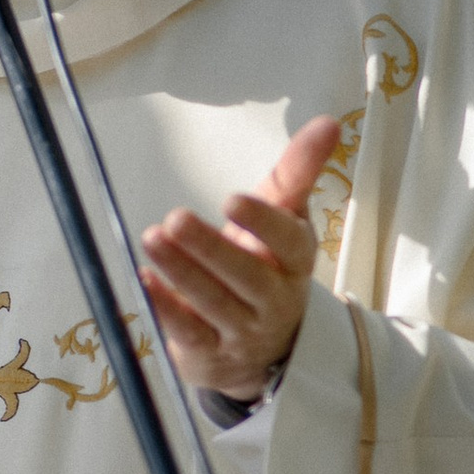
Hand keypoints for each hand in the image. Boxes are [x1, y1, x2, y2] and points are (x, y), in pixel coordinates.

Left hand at [140, 112, 339, 407]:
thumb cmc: (268, 263)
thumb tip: (329, 121)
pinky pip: (187, 332)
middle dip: (210, 249)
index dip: (263, 223)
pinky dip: (164, 307)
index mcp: (295, 261)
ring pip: (213, 303)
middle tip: (174, 218)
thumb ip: (299, 171)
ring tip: (151, 238)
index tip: (231, 199)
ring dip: (181, 271)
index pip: (288, 243)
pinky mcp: (210, 352)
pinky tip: (143, 279)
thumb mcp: (285, 217)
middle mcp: (274, 300)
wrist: (263, 345)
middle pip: (247, 277)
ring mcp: (243, 331)